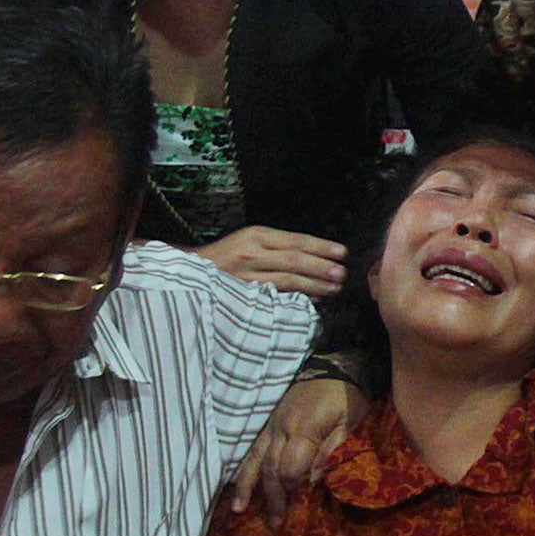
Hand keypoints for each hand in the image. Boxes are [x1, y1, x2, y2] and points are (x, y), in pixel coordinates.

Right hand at [192, 226, 347, 298]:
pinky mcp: (243, 294)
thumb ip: (277, 248)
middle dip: (321, 266)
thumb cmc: (227, 257)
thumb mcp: (249, 242)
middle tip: (343, 272)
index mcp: (255, 235)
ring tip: (335, 287)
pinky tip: (313, 300)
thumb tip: (313, 259)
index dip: (320, 246)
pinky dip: (296, 298)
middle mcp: (251, 252)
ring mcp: (246, 275)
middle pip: (293, 259)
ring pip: (287, 279)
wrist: (191, 271)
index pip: (294, 240)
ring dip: (314, 284)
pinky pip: (275, 296)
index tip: (341, 252)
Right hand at [233, 378, 369, 523]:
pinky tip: (238, 483)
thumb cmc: (347, 395)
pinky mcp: (270, 421)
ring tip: (239, 510)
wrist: (335, 364)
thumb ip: (332, 450)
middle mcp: (282, 428)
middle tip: (275, 523)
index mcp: (304, 429)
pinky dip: (245, 467)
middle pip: (271, 468)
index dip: (292, 489)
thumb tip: (314, 480)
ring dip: (247, 486)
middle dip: (272, 498)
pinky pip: (253, 447)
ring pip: (255, 458)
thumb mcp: (350, 422)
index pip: (289, 468)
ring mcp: (272, 424)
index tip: (296, 507)